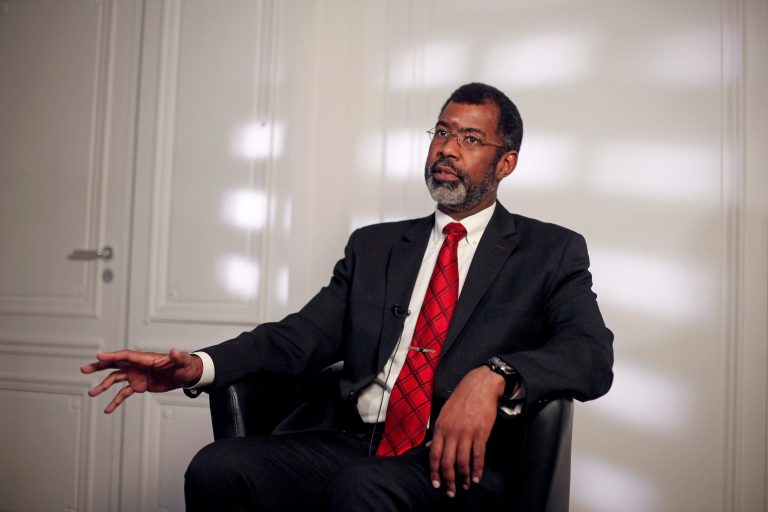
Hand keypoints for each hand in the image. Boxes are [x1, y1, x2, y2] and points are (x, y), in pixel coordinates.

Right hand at [81, 349, 203, 412]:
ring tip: (91, 393)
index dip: (113, 356)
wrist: (185, 375)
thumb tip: (175, 352)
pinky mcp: (139, 385)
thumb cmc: (185, 366)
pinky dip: (115, 401)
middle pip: (115, 364)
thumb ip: (178, 357)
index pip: (126, 356)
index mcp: (146, 358)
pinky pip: (124, 393)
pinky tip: (107, 410)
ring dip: (103, 386)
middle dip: (100, 366)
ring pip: (115, 379)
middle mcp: (138, 366)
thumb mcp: (183, 362)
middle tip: (84, 369)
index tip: (99, 356)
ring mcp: (137, 375)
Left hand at [429, 366, 504, 497]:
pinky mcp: (481, 433)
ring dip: (464, 477)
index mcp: (440, 427)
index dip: (435, 471)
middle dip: (449, 480)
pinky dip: (477, 469)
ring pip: (462, 461)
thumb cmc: (461, 399)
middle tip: (451, 491)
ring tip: (466, 486)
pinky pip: (478, 455)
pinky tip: (476, 477)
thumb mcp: (444, 413)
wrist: (480, 386)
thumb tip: (432, 446)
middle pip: (447, 462)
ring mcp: (466, 433)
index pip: (434, 454)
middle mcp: (451, 432)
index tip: (436, 483)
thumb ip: (438, 432)